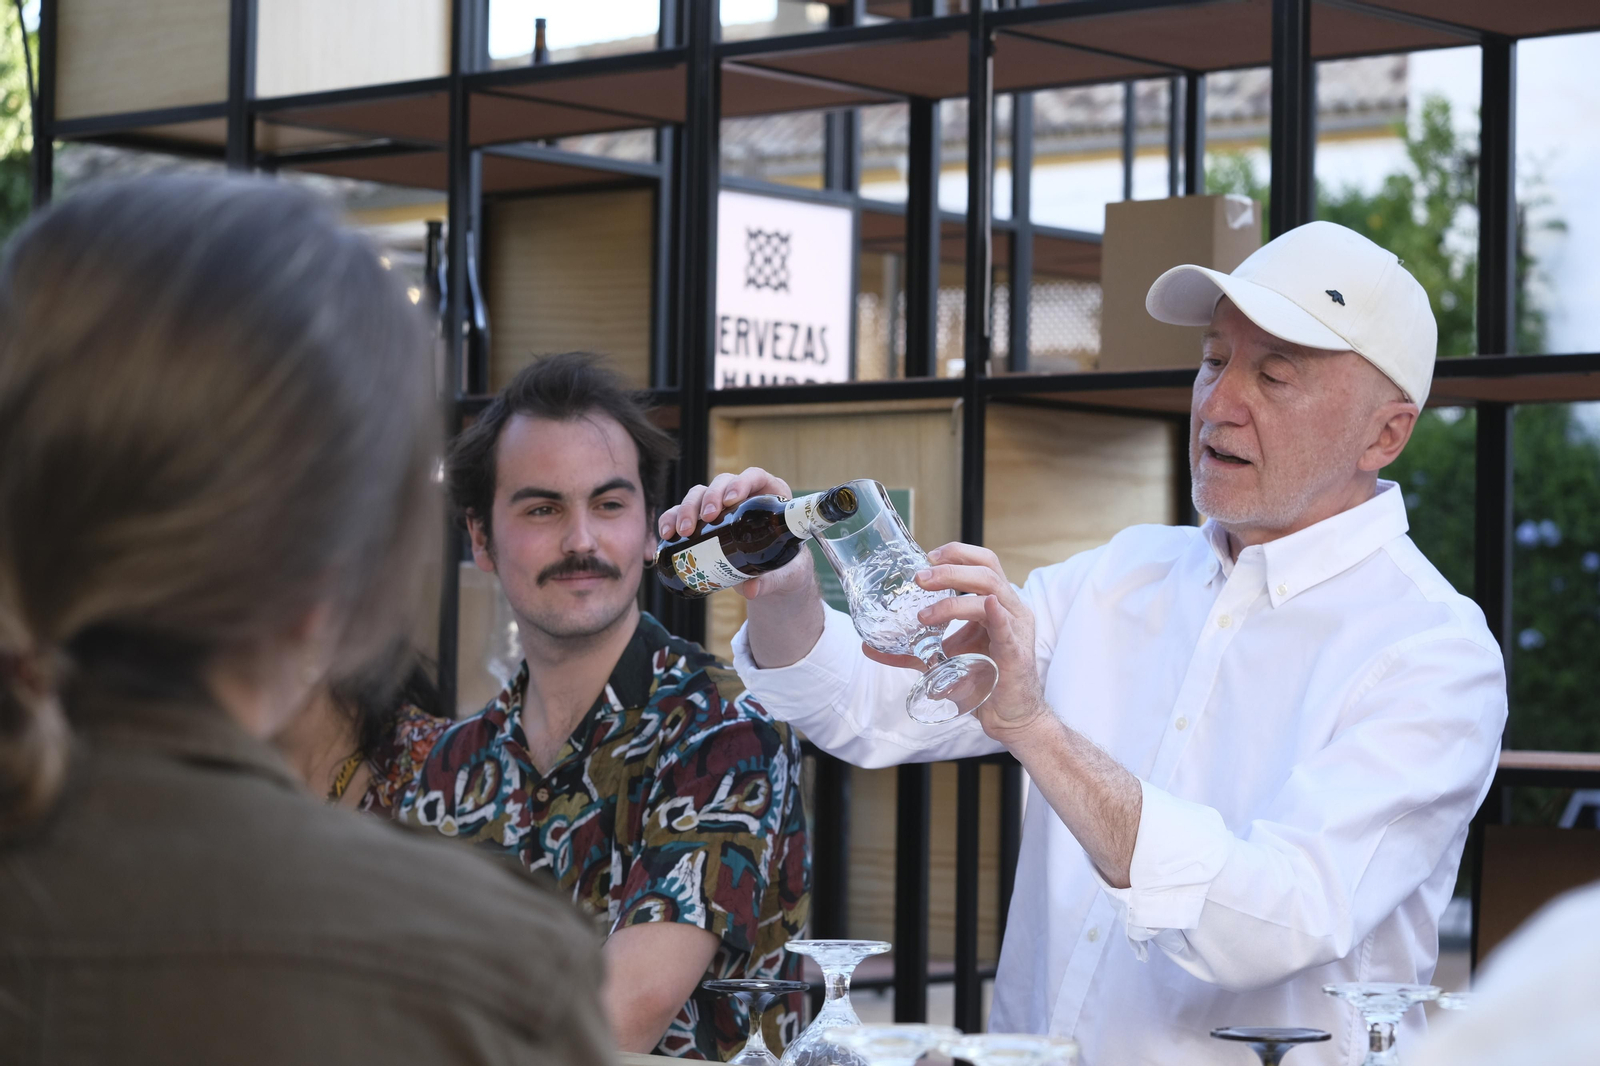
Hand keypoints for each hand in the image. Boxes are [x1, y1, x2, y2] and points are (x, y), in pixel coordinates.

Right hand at [657, 466, 814, 599]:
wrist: (774, 578)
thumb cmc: (787, 569)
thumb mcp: (787, 574)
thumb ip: (772, 580)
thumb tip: (751, 590)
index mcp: (769, 497)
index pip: (754, 477)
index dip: (741, 482)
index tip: (731, 501)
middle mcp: (742, 496)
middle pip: (721, 483)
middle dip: (709, 498)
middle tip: (707, 519)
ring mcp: (720, 508)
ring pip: (698, 495)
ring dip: (687, 509)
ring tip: (684, 532)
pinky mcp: (702, 522)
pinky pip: (682, 513)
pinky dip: (671, 520)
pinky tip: (667, 535)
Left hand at [861, 542, 1048, 741]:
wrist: (1008, 715)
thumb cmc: (981, 680)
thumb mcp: (941, 659)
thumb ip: (909, 650)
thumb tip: (868, 647)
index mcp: (996, 603)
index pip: (981, 563)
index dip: (957, 553)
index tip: (926, 556)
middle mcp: (1009, 609)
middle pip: (986, 571)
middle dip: (950, 569)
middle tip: (919, 578)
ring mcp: (1015, 628)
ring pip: (992, 593)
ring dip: (955, 598)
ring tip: (925, 612)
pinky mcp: (1016, 652)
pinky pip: (1007, 628)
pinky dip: (996, 615)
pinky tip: (988, 606)